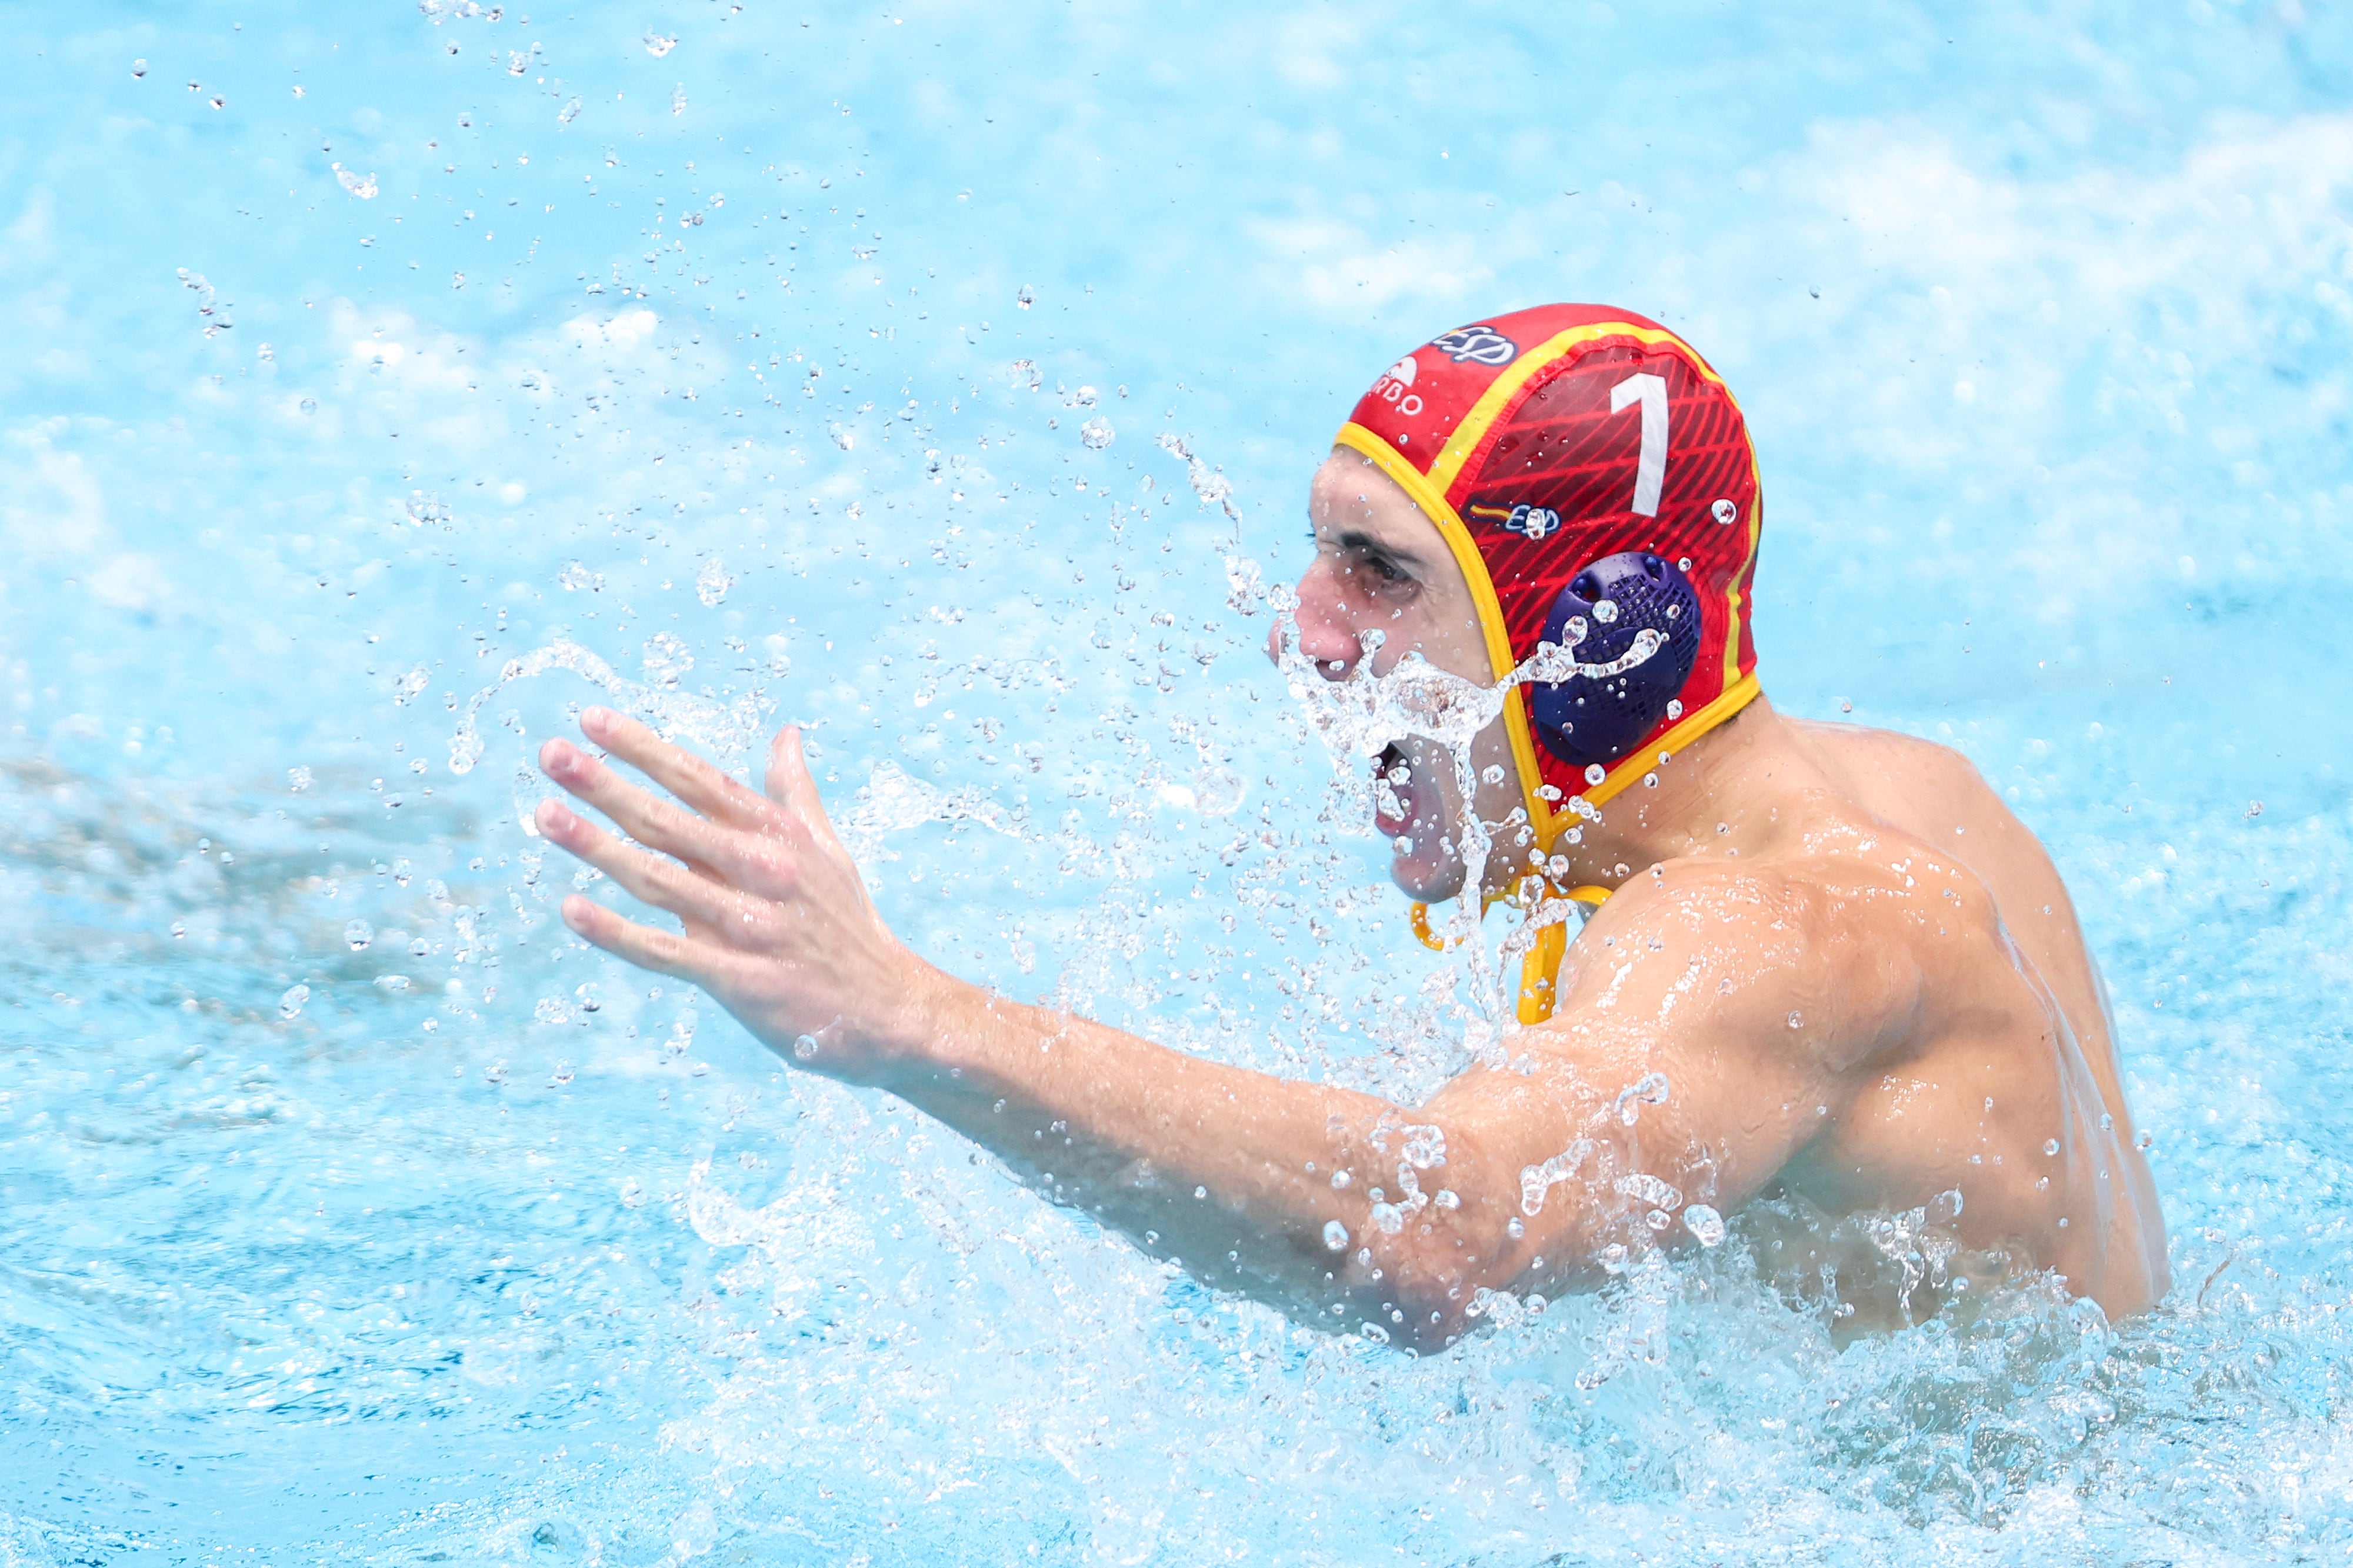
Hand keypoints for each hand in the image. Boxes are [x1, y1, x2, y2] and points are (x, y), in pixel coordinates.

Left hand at [534, 708, 937, 1081]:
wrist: (887, 1009)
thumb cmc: (848, 926)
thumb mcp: (829, 850)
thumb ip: (795, 792)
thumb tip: (786, 733)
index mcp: (778, 835)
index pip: (701, 780)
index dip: (645, 749)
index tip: (592, 721)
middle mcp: (762, 871)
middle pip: (669, 821)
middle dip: (606, 785)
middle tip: (550, 755)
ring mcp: (748, 926)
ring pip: (658, 879)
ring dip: (597, 847)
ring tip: (545, 815)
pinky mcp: (738, 978)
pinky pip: (665, 952)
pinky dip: (617, 933)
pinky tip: (572, 910)